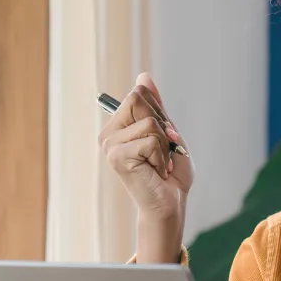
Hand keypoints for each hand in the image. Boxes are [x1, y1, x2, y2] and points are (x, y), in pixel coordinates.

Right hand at [99, 73, 194, 260]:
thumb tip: (143, 76)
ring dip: (164, 145)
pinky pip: (150, 140)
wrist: (171, 203)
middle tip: (162, 151)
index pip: (139, 94)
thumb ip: (156, 107)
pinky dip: (161, 157)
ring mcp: (110, 144)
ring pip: (148, 122)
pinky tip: (156, 172)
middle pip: (139, 99)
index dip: (160, 113)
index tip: (164, 138)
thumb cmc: (170, 174)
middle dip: (162, 125)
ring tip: (159, 164)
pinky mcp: (116, 156)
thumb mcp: (167, 133)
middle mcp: (109, 133)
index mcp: (119, 125)